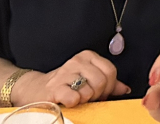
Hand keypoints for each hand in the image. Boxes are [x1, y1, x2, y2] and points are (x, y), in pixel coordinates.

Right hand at [14, 50, 129, 107]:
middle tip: (87, 98)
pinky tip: (68, 101)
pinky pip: (74, 98)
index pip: (111, 71)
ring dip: (85, 100)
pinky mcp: (54, 88)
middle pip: (102, 81)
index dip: (109, 87)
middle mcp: (77, 61)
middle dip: (98, 95)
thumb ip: (108, 83)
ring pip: (89, 90)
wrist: (35, 90)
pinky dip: (73, 103)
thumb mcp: (88, 80)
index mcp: (88, 56)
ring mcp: (65, 73)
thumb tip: (125, 89)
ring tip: (76, 99)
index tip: (100, 94)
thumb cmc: (66, 85)